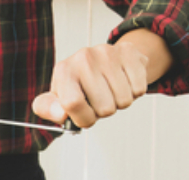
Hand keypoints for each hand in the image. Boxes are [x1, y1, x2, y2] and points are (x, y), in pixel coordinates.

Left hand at [33, 41, 148, 127]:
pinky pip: (140, 89)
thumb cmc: (78, 84)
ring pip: (124, 101)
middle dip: (103, 111)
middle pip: (105, 109)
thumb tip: (60, 114)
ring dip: (119, 102)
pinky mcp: (128, 52)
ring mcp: (107, 53)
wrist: (102, 59)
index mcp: (63, 70)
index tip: (85, 115)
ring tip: (110, 90)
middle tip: (98, 98)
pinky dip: (134, 92)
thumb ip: (48, 108)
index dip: (83, 118)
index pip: (73, 104)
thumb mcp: (57, 97)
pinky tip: (123, 82)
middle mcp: (83, 57)